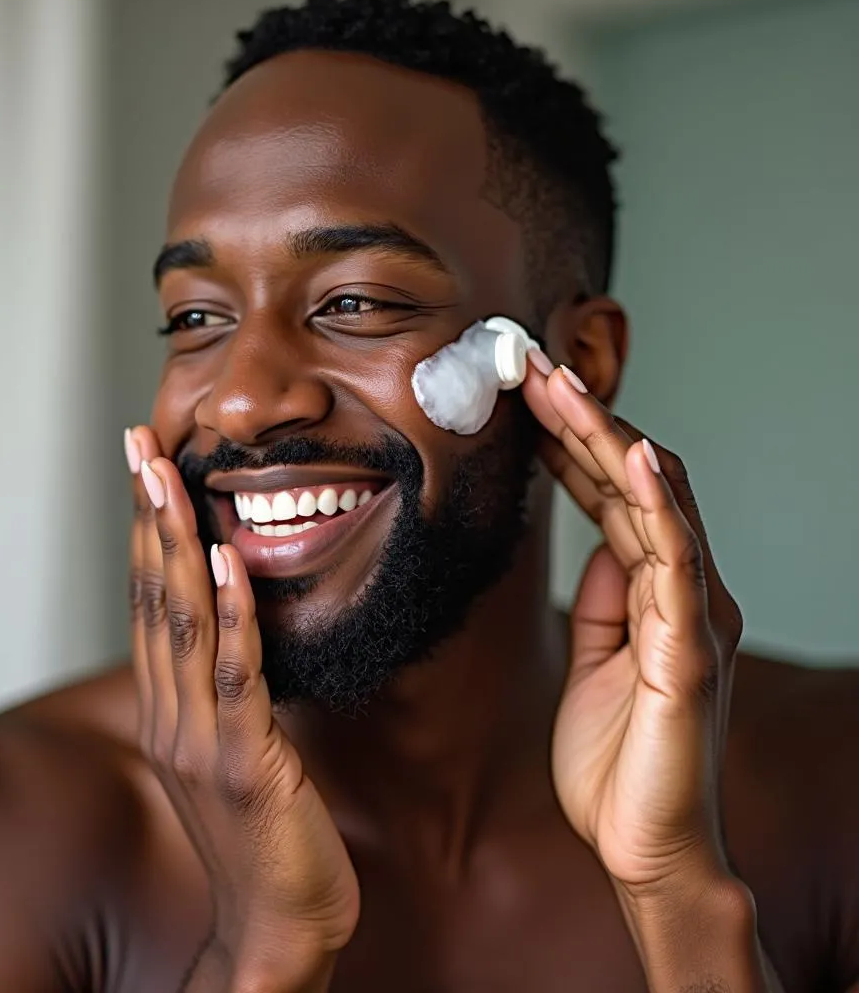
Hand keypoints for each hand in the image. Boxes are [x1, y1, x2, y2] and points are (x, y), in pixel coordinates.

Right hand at [125, 427, 358, 988]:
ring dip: (176, 547)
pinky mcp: (244, 763)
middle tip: (139, 446)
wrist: (276, 925)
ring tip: (169, 480)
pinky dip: (230, 616)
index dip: (146, 532)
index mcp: (169, 710)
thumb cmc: (261, 834)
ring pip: (183, 625)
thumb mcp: (231, 749)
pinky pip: (235, 677)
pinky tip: (225, 563)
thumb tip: (230, 627)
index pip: (150, 603)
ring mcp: (201, 740)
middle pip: (153, 598)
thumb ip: (220, 690)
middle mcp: (171, 717)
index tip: (144, 469)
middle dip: (148, 517)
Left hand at [521, 360, 743, 894]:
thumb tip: (597, 544)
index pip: (613, 494)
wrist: (643, 845)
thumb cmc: (617, 758)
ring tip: (559, 386)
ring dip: (605, 437)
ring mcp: (690, 612)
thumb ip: (605, 597)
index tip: (523, 400)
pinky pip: (674, 559)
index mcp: (655, 590)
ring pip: (653, 500)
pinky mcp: (689, 646)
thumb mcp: (596, 657)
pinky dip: (654, 501)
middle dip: (580, 420)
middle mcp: (681, 588)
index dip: (571, 443)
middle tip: (529, 369)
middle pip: (632, 479)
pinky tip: (627, 453)